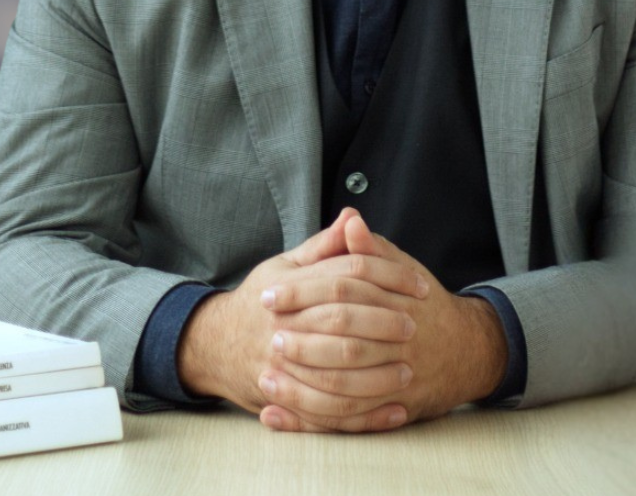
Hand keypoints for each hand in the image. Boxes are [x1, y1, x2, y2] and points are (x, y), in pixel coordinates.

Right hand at [176, 209, 425, 429]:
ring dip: (377, 376)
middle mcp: (282, 327)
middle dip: (382, 324)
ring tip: (409, 372)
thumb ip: (323, 246)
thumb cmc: (261, 300)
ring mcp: (281, 368)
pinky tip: (394, 412)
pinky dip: (364, 418)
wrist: (217, 345)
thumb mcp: (285, 266)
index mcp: (287, 288)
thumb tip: (353, 217)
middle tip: (415, 327)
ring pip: (336, 376)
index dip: (386, 276)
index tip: (419, 284)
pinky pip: (329, 416)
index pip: (345, 276)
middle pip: (341, 323)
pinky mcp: (284, 402)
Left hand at [260, 214, 507, 432]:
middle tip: (269, 335)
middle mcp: (399, 341)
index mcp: (396, 300)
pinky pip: (348, 422)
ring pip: (344, 388)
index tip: (269, 293)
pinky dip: (309, 422)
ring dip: (300, 387)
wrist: (466, 350)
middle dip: (302, 340)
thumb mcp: (402, 269)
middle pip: (344, 340)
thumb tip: (349, 220)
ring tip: (266, 379)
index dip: (303, 291)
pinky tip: (276, 416)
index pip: (343, 289)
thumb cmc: (423, 304)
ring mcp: (398, 379)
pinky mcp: (394, 411)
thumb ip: (371, 250)